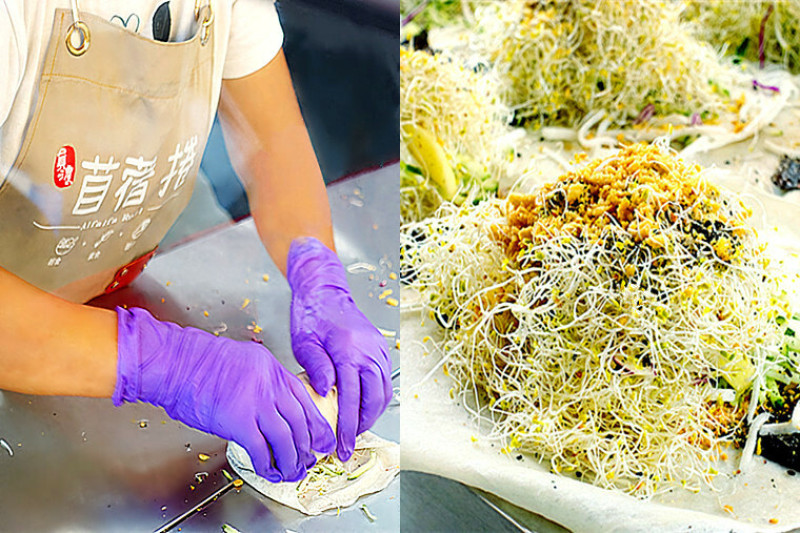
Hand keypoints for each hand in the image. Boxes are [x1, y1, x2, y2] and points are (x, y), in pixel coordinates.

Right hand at [113, 306, 334, 481]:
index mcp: (272, 369)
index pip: (304, 399)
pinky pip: (261, 449)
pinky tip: (268, 471)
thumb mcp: (246, 361)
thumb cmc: (200, 362)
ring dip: (291, 460)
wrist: (176, 363)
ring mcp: (255, 403)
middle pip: (300, 421)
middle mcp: (270, 385)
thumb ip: (263, 381)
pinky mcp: (238, 421)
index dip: (316, 424)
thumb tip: (274, 407)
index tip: (322, 439)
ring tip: (291, 471)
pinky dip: (267, 465)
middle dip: (308, 446)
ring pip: (286, 438)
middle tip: (308, 460)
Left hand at [287, 237, 392, 460]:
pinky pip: (385, 379)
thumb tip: (326, 393)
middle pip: (375, 400)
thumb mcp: (304, 342)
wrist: (326, 290)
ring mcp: (379, 349)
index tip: (343, 448)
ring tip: (355, 428)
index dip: (348, 429)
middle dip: (364, 425)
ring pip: (384, 391)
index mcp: (350, 351)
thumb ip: (316, 368)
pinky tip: (363, 406)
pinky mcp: (381, 347)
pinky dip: (376, 397)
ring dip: (372, 413)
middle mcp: (370, 351)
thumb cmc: (311, 314)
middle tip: (348, 443)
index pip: (352, 400)